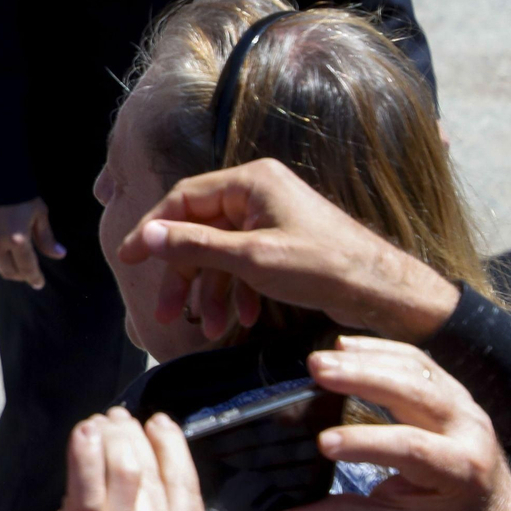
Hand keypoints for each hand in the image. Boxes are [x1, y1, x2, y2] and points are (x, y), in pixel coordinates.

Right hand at [0, 198, 65, 288]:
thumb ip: (46, 238)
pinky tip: (5, 253)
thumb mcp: (39, 213)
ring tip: (18, 266)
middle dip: (21, 276)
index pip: (27, 268)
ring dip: (8, 270)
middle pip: (9, 272)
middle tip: (31, 275)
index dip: (34, 278)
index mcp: (17, 240)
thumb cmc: (21, 193)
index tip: (39, 284)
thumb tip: (59, 255)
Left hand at [15, 409, 204, 510]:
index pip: (186, 481)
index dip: (171, 445)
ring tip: (97, 424)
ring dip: (107, 433)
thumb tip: (145, 509)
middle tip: (116, 420)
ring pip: (120, 462)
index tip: (159, 425)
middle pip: (150, 464)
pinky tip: (82, 433)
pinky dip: (83, 446)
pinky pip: (84, 476)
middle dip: (132, 432)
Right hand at [115, 159, 457, 341]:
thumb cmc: (322, 266)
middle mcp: (257, 194)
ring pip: (221, 253)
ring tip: (208, 328)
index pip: (183, 199)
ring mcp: (270, 218)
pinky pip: (244, 263)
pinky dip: (237, 292)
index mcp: (249, 182)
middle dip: (184, 275)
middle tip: (165, 310)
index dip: (152, 230)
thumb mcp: (250, 258)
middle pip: (199, 230)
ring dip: (211, 292)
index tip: (127, 258)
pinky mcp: (282, 242)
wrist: (383, 291)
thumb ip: (194, 246)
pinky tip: (240, 320)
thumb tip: (146, 236)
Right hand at [276, 337, 510, 510]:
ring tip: (320, 359)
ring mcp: (464, 403)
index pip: (412, 447)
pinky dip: (379, 349)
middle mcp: (469, 429)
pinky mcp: (452, 390)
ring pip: (416, 368)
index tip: (322, 442)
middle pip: (415, 392)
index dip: (367, 441)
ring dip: (366, 358)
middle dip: (363, 378)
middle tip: (316, 370)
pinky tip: (345, 347)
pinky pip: (417, 360)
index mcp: (461, 470)